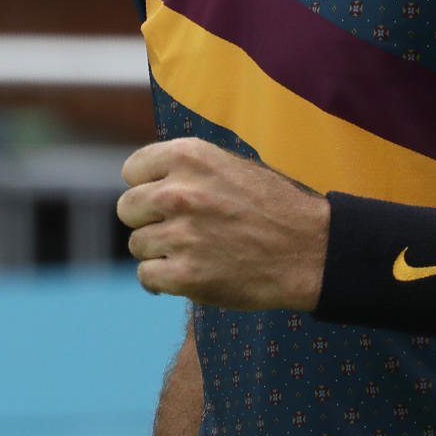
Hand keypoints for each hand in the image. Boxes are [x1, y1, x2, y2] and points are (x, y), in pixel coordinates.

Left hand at [116, 138, 329, 311]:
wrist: (308, 247)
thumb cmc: (271, 204)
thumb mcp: (229, 165)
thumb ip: (186, 168)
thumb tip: (144, 179)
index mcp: (189, 156)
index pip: (132, 170)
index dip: (147, 184)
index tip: (162, 196)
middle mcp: (179, 192)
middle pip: (127, 208)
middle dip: (147, 218)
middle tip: (177, 227)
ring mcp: (181, 235)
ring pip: (137, 244)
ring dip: (158, 250)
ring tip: (192, 249)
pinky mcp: (185, 276)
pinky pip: (146, 276)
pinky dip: (162, 278)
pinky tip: (186, 273)